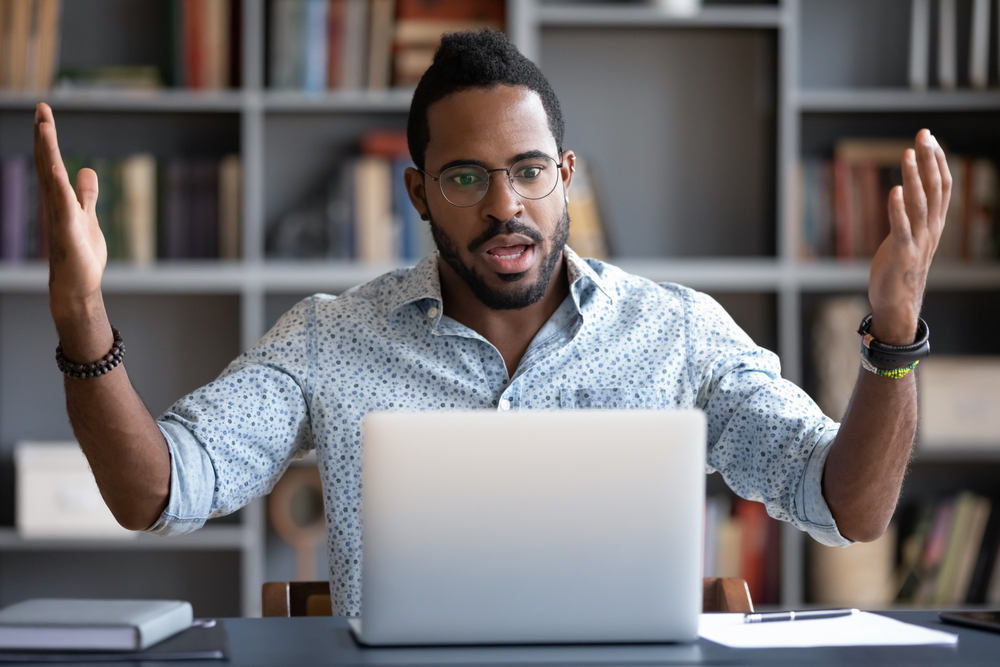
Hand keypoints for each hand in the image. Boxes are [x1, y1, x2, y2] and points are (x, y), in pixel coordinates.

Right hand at [34, 102, 107, 316]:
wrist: (77, 284)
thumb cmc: (81, 253)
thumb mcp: (87, 216)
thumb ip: (86, 194)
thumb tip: (86, 170)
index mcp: (60, 198)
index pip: (51, 162)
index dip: (47, 138)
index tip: (45, 112)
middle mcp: (55, 203)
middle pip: (47, 164)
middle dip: (45, 137)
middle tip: (42, 108)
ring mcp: (60, 217)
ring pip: (52, 179)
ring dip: (48, 153)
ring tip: (45, 127)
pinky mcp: (68, 232)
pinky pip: (64, 206)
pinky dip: (60, 188)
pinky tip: (57, 170)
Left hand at [867, 129, 950, 343]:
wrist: (898, 303)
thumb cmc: (901, 268)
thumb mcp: (912, 236)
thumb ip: (913, 216)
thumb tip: (907, 190)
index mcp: (934, 223)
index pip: (941, 185)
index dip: (937, 160)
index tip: (929, 137)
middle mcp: (930, 229)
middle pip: (934, 188)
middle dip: (929, 160)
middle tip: (923, 134)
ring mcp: (918, 241)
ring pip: (920, 203)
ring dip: (914, 177)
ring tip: (908, 153)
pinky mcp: (901, 253)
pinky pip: (901, 227)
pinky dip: (898, 209)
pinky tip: (894, 190)